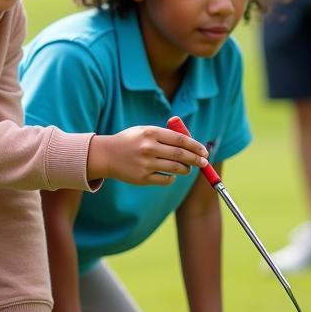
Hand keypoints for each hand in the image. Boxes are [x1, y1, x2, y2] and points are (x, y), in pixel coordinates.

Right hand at [87, 126, 206, 185]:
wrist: (106, 155)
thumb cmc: (130, 141)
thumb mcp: (144, 131)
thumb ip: (166, 135)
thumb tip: (192, 144)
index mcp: (150, 133)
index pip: (180, 140)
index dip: (196, 146)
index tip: (204, 151)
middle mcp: (148, 148)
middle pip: (181, 155)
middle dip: (196, 159)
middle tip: (204, 162)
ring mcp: (145, 164)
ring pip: (176, 169)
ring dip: (186, 169)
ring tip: (187, 168)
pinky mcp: (143, 178)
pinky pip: (166, 180)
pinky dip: (172, 178)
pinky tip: (171, 175)